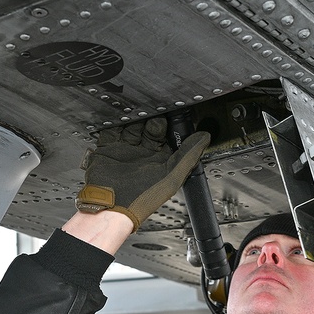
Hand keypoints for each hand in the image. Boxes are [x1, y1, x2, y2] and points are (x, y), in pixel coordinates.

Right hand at [76, 118, 209, 230]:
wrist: (111, 205)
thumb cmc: (142, 198)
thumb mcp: (172, 175)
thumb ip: (188, 155)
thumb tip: (205, 137)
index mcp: (160, 161)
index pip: (168, 137)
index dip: (172, 125)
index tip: (175, 113)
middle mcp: (143, 155)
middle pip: (149, 128)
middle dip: (152, 118)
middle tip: (155, 108)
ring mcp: (125, 151)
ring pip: (131, 126)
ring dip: (134, 118)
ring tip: (138, 109)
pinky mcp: (108, 149)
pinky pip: (111, 131)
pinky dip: (115, 122)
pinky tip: (120, 115)